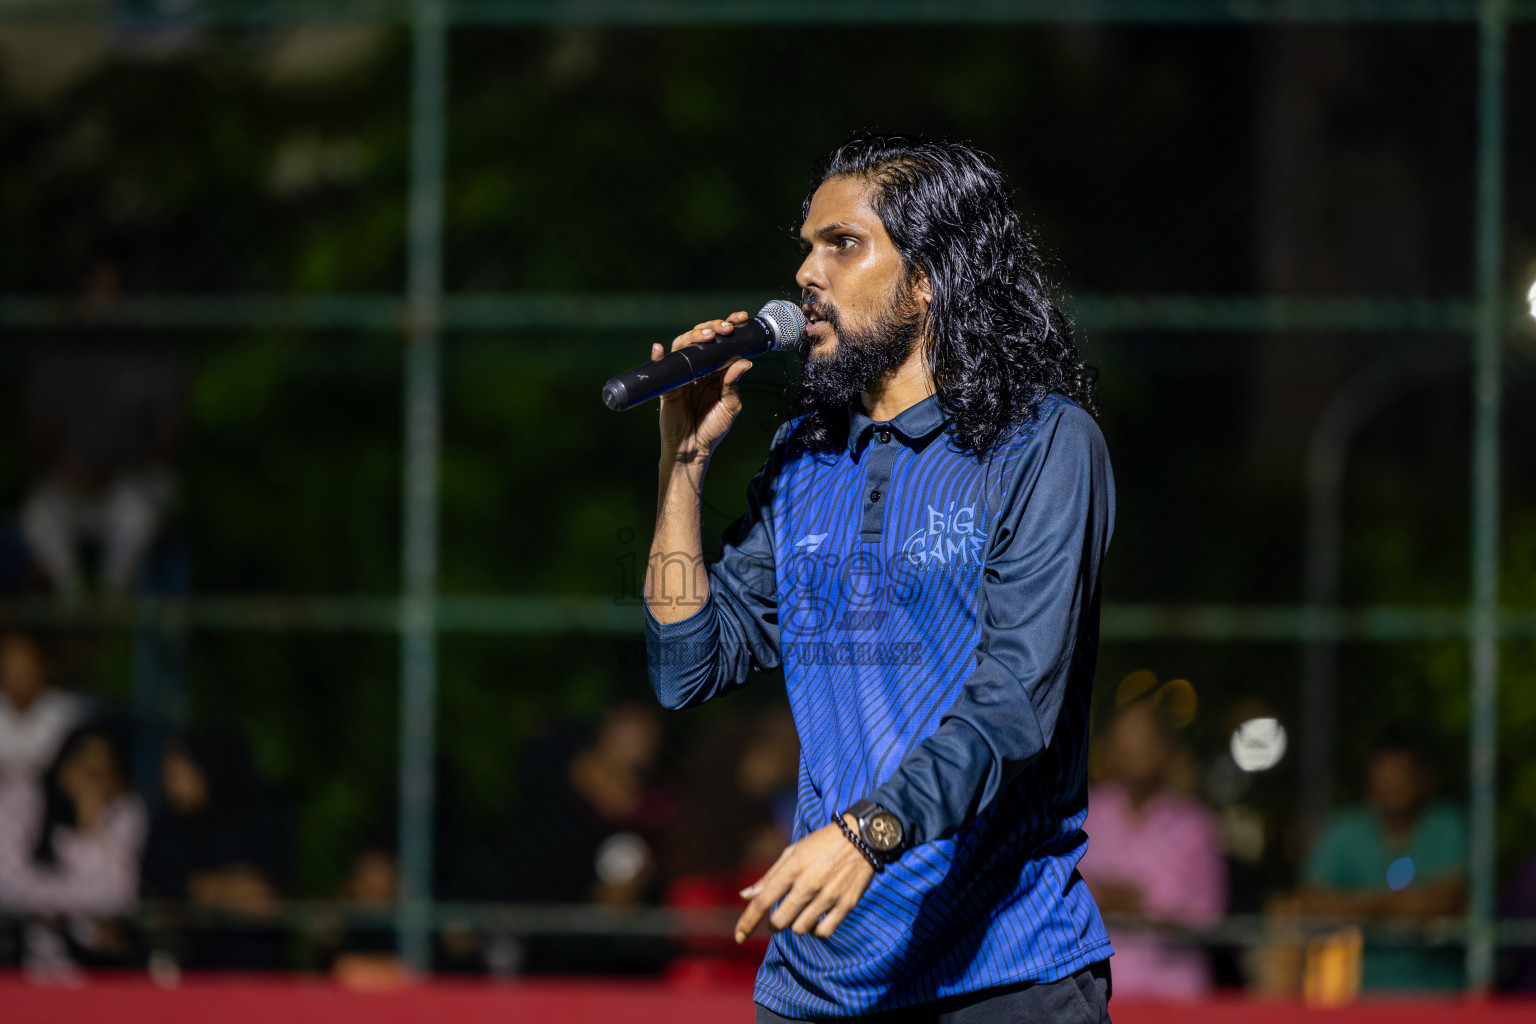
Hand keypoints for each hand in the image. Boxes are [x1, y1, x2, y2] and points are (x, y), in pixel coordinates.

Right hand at [657, 311, 752, 465]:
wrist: (693, 450)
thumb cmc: (711, 429)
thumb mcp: (730, 406)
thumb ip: (735, 384)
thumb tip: (744, 362)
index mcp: (715, 371)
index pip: (721, 343)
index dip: (729, 327)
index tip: (741, 319)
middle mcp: (698, 369)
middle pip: (701, 339)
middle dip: (713, 328)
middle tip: (725, 329)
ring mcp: (681, 375)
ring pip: (682, 347)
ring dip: (693, 337)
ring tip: (706, 335)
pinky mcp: (667, 386)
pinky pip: (661, 368)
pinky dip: (658, 357)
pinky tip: (659, 349)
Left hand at [734, 815, 874, 942]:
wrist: (861, 837)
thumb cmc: (821, 843)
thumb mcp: (792, 853)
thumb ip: (769, 877)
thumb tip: (745, 895)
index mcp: (792, 868)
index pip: (763, 901)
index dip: (747, 922)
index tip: (739, 936)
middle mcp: (809, 884)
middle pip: (780, 921)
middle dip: (774, 923)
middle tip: (779, 916)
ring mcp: (828, 896)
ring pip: (800, 928)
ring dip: (795, 925)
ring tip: (801, 912)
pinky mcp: (846, 904)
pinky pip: (823, 931)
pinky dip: (816, 930)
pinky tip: (816, 919)